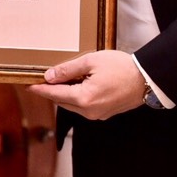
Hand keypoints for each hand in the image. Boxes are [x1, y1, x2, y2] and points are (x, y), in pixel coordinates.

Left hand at [27, 49, 145, 119]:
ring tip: (59, 79)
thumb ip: (68, 70)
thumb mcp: (91, 61)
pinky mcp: (104, 113)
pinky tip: (77, 85)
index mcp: (84, 98)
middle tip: (42, 79)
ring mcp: (97, 115)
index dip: (40, 89)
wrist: (147, 79)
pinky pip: (84, 107)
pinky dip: (76, 97)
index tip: (29, 85)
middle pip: (62, 101)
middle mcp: (89, 111)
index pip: (54, 94)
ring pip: (72, 105)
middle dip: (51, 91)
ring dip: (64, 94)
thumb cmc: (122, 68)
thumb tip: (50, 76)